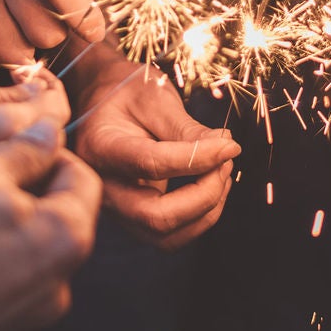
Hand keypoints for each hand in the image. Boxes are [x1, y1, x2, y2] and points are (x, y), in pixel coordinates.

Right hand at [0, 70, 70, 190]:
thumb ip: (0, 91)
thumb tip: (40, 91)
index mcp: (3, 130)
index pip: (55, 112)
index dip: (49, 92)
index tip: (34, 82)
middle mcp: (7, 173)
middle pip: (49, 149)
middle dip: (41, 125)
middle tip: (20, 103)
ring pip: (31, 175)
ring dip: (25, 151)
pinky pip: (7, 197)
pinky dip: (4, 177)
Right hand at [0, 126, 101, 330]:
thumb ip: (24, 152)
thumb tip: (51, 134)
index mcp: (66, 242)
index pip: (81, 184)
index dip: (50, 156)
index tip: (17, 147)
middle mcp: (52, 294)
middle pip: (49, 230)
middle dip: (21, 202)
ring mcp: (14, 329)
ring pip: (16, 268)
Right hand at [69, 55, 237, 247]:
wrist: (101, 103)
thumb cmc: (126, 94)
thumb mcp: (154, 98)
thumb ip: (186, 128)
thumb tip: (226, 149)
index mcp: (100, 147)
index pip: (151, 164)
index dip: (198, 158)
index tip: (230, 145)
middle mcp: (103, 187)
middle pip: (156, 217)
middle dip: (204, 195)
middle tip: (225, 161)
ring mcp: (117, 209)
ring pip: (166, 236)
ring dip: (206, 210)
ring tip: (221, 171)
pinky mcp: (133, 218)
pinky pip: (171, 236)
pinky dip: (201, 217)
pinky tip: (211, 185)